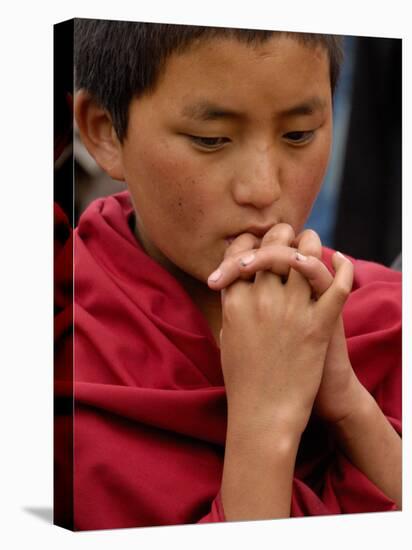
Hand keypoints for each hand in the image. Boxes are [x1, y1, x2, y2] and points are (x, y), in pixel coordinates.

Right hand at [217, 225, 349, 437]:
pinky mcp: (318, 325)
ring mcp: (290, 311)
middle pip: (273, 246)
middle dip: (282, 235)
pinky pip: (337, 285)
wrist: (263, 414)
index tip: (259, 241)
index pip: (240, 252)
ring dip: (311, 243)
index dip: (250, 240)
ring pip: (306, 256)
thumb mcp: (226, 336)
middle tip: (290, 235)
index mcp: (233, 301)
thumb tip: (237, 283)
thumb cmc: (242, 379)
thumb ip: (232, 306)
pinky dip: (343, 268)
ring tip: (313, 242)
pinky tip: (342, 260)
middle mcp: (260, 300)